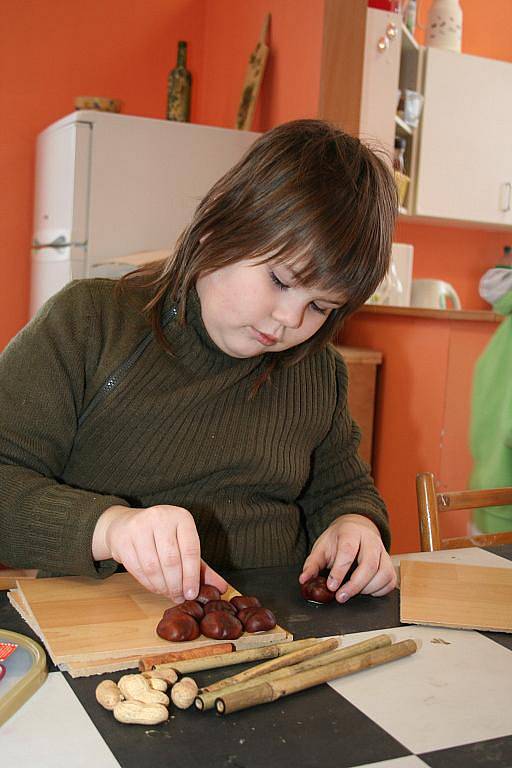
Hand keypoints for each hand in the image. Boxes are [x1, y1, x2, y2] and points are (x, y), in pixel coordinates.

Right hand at [92, 504, 226, 601]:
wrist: (126, 525)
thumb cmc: (162, 537)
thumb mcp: (184, 546)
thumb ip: (202, 567)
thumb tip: (222, 588)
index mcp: (181, 517)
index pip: (190, 550)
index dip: (192, 576)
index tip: (192, 593)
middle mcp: (160, 517)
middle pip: (171, 560)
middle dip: (176, 584)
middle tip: (179, 597)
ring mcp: (139, 527)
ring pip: (153, 567)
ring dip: (162, 586)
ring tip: (168, 593)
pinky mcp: (123, 540)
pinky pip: (137, 569)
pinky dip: (148, 584)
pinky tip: (155, 587)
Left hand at [299, 514, 396, 602]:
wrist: (356, 529)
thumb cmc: (338, 540)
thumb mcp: (322, 547)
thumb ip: (313, 563)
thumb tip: (304, 580)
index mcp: (351, 532)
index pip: (348, 551)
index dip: (340, 571)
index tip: (331, 586)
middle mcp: (371, 540)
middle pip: (369, 564)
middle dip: (355, 585)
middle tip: (341, 597)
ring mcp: (383, 552)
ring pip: (383, 573)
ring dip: (367, 589)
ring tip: (352, 592)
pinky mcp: (390, 564)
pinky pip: (390, 581)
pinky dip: (379, 590)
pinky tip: (365, 590)